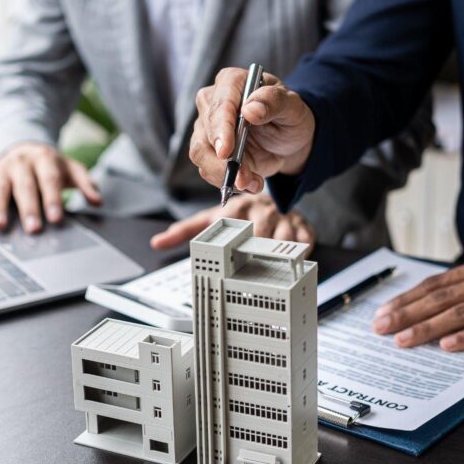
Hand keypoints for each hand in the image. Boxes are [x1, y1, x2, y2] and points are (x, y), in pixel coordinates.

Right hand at [0, 142, 100, 232]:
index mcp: (44, 159)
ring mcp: (1, 168)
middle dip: (29, 208)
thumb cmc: (49, 165)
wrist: (22, 145)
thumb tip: (98, 201)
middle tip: (33, 229)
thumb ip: (85, 183)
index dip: (53, 199)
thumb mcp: (70, 168)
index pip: (50, 180)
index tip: (56, 219)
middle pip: (25, 186)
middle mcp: (21, 161)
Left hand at [149, 195, 315, 250]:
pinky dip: (301, 251)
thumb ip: (185, 231)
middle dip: (258, 250)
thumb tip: (157, 242)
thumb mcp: (211, 218)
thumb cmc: (239, 213)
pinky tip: (294, 258)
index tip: (232, 254)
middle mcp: (260, 210)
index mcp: (237, 208)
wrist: (271, 199)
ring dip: (280, 252)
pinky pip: (306, 240)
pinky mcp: (302, 224)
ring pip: (285, 238)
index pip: (234, 224)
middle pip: (262, 234)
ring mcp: (283, 217)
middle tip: (253, 265)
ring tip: (274, 264)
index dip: (234, 239)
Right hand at [189, 67, 315, 193]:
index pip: (220, 104)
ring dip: (224, 174)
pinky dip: (227, 181)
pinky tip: (250, 182)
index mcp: (232, 82)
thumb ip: (274, 102)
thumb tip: (250, 109)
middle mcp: (213, 101)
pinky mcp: (208, 150)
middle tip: (245, 179)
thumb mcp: (293, 107)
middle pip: (205, 132)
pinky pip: (208, 169)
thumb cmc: (289, 116)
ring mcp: (207, 127)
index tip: (225, 152)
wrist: (288, 139)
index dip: (221, 128)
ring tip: (252, 183)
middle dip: (223, 161)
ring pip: (200, 153)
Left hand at [372, 241, 463, 351]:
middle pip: (441, 298)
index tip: (384, 312)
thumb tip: (439, 293)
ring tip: (404, 341)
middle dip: (407, 314)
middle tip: (381, 328)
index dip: (408, 298)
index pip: (436, 284)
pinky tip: (448, 346)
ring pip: (461, 314)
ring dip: (429, 328)